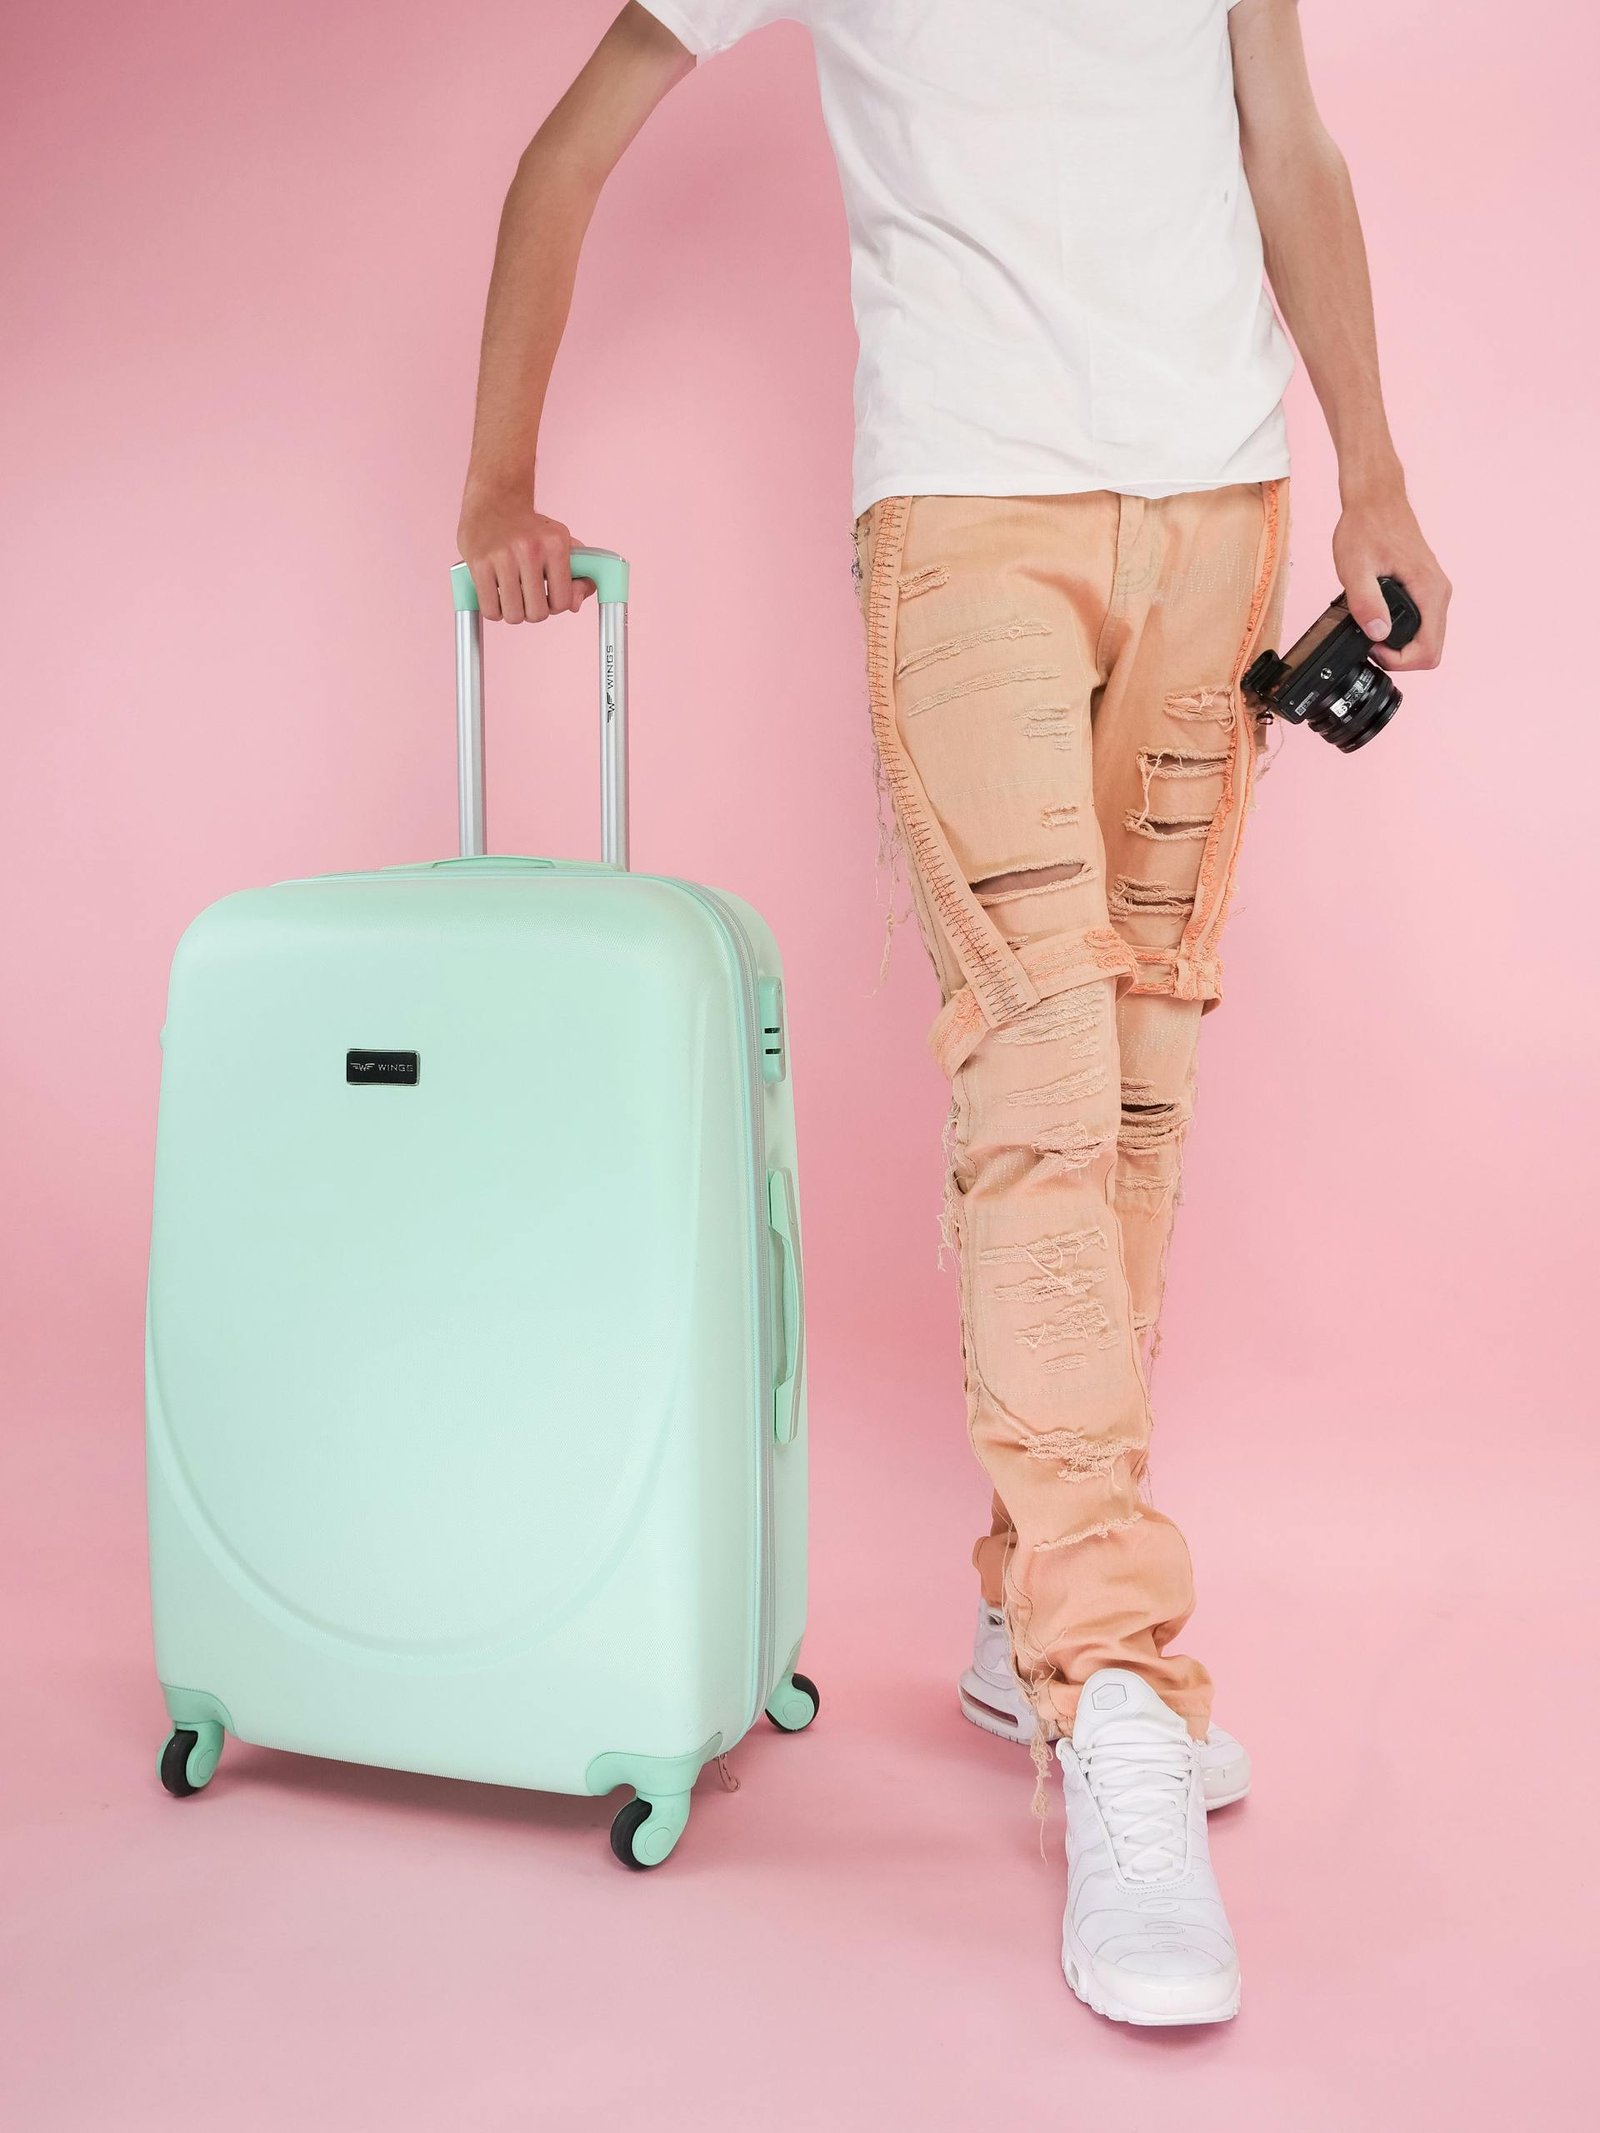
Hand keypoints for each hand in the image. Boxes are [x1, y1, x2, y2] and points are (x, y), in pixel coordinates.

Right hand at [456, 489, 594, 623]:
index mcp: (555, 545)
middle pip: (537, 613)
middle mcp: (530, 550)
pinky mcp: (479, 563)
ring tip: (511, 598)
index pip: (562, 602)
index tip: (547, 597)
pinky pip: (490, 609)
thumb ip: (578, 576)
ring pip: (513, 615)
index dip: (555, 606)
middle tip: (527, 599)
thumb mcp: (561, 544)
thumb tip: (575, 606)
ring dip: (513, 613)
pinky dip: (494, 611)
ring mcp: (503, 556)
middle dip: (533, 612)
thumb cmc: (531, 529)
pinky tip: (496, 597)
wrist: (495, 500)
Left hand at [1332, 482, 1451, 671]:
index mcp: (1429, 591)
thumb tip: (1378, 634)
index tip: (1373, 648)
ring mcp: (1434, 590)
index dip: (1399, 660)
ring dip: (1401, 646)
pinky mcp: (1425, 588)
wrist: (1376, 500)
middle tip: (1370, 643)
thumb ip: (1366, 602)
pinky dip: (1403, 632)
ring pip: (1427, 638)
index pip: (1428, 651)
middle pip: (1431, 650)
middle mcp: (1439, 593)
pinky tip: (1380, 621)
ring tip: (1372, 631)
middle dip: (1400, 657)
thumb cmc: (1366, 527)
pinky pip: (1422, 623)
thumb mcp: (1355, 567)